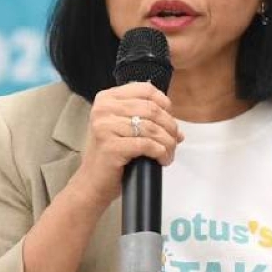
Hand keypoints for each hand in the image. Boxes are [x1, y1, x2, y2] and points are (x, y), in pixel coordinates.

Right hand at [71, 81, 184, 207]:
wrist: (93, 182)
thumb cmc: (112, 155)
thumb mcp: (125, 129)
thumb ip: (147, 121)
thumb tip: (178, 131)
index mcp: (107, 98)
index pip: (145, 90)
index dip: (164, 103)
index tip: (170, 119)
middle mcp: (103, 109)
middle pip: (151, 109)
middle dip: (170, 126)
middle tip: (175, 141)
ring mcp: (105, 126)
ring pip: (151, 128)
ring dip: (168, 142)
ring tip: (170, 153)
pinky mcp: (111, 146)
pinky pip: (146, 145)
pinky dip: (160, 152)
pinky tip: (162, 159)